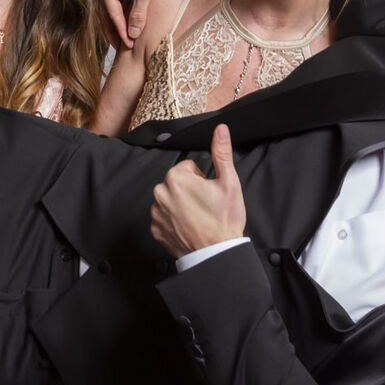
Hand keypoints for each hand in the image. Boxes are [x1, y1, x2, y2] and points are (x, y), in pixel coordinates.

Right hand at [99, 0, 166, 49]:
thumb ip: (138, 15)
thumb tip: (133, 34)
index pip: (112, 15)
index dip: (121, 32)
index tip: (128, 44)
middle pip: (107, 14)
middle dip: (114, 31)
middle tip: (121, 47)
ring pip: (112, 10)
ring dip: (118, 24)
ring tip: (124, 39)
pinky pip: (119, 3)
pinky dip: (123, 15)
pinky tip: (128, 24)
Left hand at [151, 124, 245, 257]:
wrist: (216, 253)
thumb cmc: (224, 220)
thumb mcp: (229, 182)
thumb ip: (222, 153)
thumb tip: (220, 130)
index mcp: (176, 178)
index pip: (188, 167)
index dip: (202, 179)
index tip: (209, 192)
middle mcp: (161, 193)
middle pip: (177, 183)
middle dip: (190, 190)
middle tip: (205, 205)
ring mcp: (156, 213)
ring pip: (170, 199)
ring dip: (181, 204)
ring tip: (198, 217)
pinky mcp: (155, 229)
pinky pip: (163, 217)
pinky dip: (174, 220)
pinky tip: (188, 226)